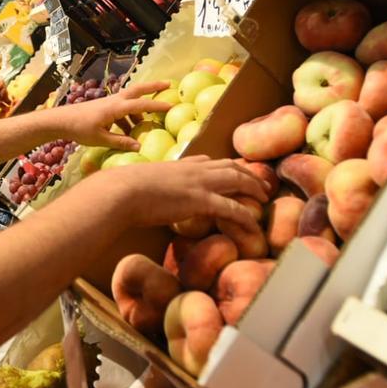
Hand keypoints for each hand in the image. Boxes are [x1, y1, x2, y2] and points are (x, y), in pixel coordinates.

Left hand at [48, 80, 172, 150]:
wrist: (61, 120)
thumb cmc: (80, 129)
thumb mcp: (101, 139)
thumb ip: (121, 142)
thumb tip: (139, 146)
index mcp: (116, 107)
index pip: (141, 104)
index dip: (157, 105)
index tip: (172, 105)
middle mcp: (115, 101)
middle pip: (138, 90)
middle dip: (154, 87)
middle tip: (168, 84)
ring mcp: (110, 102)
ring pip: (131, 100)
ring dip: (140, 109)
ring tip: (146, 124)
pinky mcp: (105, 107)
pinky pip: (123, 109)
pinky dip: (130, 117)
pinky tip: (130, 131)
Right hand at [86, 156, 269, 233]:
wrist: (121, 192)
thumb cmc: (123, 191)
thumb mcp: (140, 183)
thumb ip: (150, 187)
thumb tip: (142, 197)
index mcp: (179, 165)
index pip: (208, 161)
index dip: (224, 167)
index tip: (233, 172)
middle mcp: (194, 169)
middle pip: (229, 166)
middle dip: (248, 174)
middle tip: (260, 184)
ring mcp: (199, 183)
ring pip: (237, 180)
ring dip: (254, 188)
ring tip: (265, 198)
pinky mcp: (201, 200)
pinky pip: (232, 208)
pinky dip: (246, 216)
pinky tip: (255, 226)